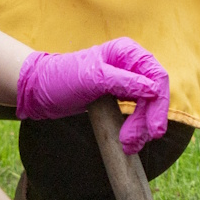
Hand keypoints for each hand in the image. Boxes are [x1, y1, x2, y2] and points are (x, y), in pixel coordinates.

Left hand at [14, 39, 170, 151]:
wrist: (39, 92)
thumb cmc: (62, 78)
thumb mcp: (93, 79)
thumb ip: (124, 81)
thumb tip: (153, 89)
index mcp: (127, 52)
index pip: (156, 75)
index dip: (159, 102)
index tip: (155, 128)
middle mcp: (130, 65)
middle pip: (155, 94)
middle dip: (147, 120)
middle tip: (135, 142)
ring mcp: (126, 82)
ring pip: (147, 107)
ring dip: (141, 129)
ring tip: (128, 146)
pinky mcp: (119, 98)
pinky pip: (137, 114)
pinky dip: (135, 129)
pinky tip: (128, 142)